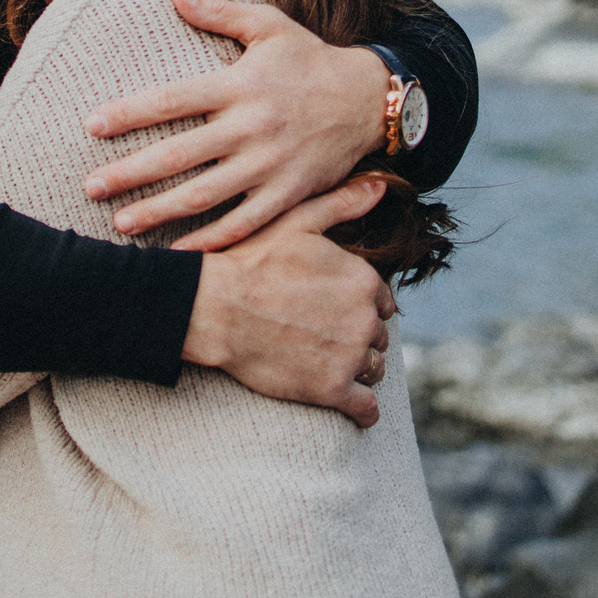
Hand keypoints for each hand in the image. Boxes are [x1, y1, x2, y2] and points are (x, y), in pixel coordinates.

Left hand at [83, 0, 389, 250]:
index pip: (172, 99)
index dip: (129, 113)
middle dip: (130, 173)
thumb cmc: (311, 58)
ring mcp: (270, 165)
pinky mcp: (289, 194)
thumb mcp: (269, 25)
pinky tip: (180, 251)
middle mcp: (251, 127)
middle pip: (178, 154)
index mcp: (239, 85)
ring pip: (204, 195)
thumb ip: (217, 13)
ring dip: (159, 212)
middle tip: (90, 186)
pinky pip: (244, 223)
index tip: (91, 125)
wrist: (370, 99)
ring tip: (121, 223)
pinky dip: (211, 240)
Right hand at [182, 175, 397, 428]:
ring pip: (374, 369)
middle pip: (378, 336)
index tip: (335, 310)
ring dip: (357, 369)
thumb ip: (341, 204)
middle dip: (357, 338)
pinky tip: (354, 408)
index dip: (360, 306)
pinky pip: (366, 408)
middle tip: (324, 337)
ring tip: (325, 363)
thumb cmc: (250, 262)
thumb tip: (379, 187)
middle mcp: (365, 317)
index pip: (382, 302)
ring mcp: (350, 355)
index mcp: (362, 279)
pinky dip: (363, 410)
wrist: (214, 308)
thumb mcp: (297, 222)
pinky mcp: (331, 389)